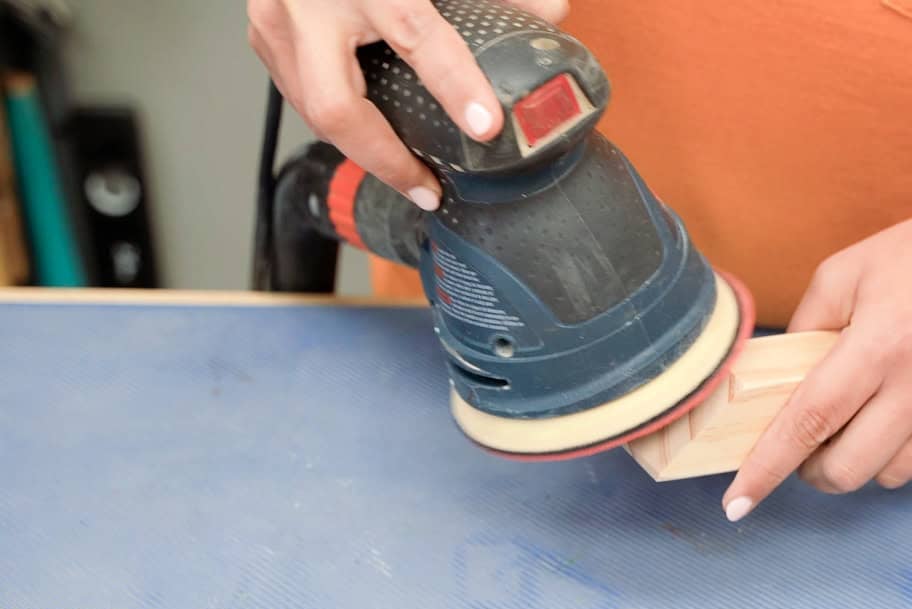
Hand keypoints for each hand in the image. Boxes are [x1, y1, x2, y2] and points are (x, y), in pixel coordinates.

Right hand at [247, 0, 568, 208]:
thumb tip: (552, 14)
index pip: (417, 37)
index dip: (455, 86)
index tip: (486, 126)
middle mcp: (309, 2)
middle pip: (338, 108)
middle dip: (386, 160)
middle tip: (427, 190)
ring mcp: (277, 22)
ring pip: (315, 114)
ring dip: (361, 150)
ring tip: (408, 174)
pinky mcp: (264, 37)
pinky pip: (299, 98)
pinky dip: (338, 124)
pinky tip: (370, 139)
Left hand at [722, 179, 911, 520]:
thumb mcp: (845, 272)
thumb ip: (806, 328)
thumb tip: (777, 382)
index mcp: (878, 344)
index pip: (809, 422)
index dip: (768, 467)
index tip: (738, 503)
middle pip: (850, 468)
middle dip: (816, 472)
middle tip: (812, 448)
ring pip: (894, 474)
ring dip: (865, 460)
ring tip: (864, 422)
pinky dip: (911, 448)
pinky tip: (909, 409)